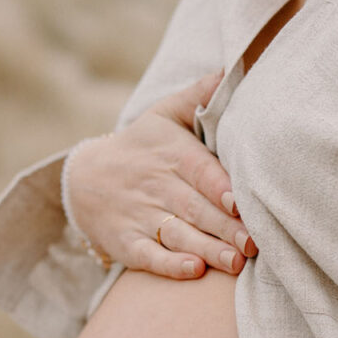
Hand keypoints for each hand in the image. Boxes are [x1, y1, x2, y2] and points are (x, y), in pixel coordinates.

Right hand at [64, 70, 256, 278]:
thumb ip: (199, 95)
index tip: (241, 203)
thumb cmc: (142, 145)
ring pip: (178, 234)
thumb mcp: (165, 114)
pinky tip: (193, 270)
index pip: (199, 171)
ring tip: (236, 262)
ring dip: (207, 249)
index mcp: (172, 154)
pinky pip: (149, 256)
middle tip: (254, 244)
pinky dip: (170, 265)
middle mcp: (157, 186)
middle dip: (225, 227)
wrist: (83, 178)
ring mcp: (140, 215)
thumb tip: (234, 66)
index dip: (219, 187)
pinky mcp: (127, 243)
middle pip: (195, 208)